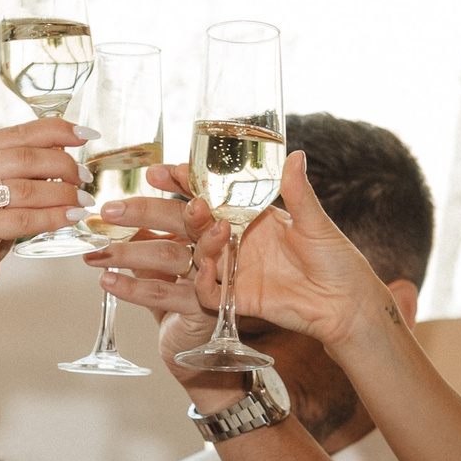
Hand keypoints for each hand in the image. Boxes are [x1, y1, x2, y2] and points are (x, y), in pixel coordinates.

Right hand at [0, 117, 90, 242]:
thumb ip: (16, 163)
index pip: (21, 132)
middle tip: (84, 178)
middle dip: (64, 166)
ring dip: (62, 194)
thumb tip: (62, 150)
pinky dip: (52, 218)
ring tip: (82, 201)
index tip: (86, 135)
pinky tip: (69, 218)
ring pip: (27, 189)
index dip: (58, 130)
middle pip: (27, 159)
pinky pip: (23, 220)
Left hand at [72, 184, 239, 405]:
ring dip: (127, 252)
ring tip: (96, 253)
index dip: (177, 183)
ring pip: (169, 255)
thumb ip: (152, 235)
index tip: (152, 173)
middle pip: (183, 221)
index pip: (194, 199)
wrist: (197, 349)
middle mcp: (217, 250)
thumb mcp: (165, 261)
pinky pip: (163, 293)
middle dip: (144, 212)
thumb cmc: (180, 298)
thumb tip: (116, 213)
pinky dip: (132, 287)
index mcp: (210, 232)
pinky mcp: (203, 308)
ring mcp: (213, 278)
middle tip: (108, 210)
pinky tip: (106, 281)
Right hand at [98, 152, 393, 352]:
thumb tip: (296, 155)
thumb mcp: (316, 223)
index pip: (207, 192)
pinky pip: (203, 293)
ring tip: (147, 238)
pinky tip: (188, 274)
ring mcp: (232, 269)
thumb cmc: (337, 260)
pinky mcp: (235, 299)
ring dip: (158, 251)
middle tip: (115, 207)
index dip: (182, 181)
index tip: (158, 172)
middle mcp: (234, 239)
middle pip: (183, 224)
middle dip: (149, 214)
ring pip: (185, 258)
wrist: (345, 305)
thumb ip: (299, 192)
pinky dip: (194, 284)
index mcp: (249, 214)